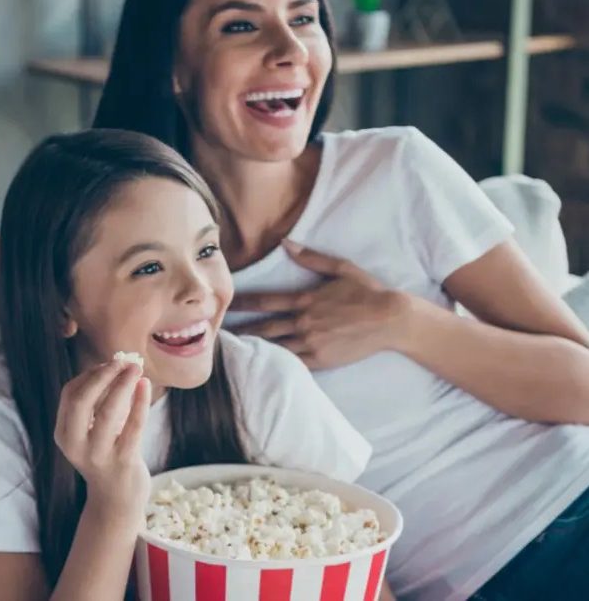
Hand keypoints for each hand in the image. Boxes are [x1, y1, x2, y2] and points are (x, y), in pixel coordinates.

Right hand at [54, 358, 152, 520]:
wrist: (117, 500)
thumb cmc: (106, 455)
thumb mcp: (91, 432)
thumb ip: (97, 403)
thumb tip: (115, 365)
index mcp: (64, 434)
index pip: (70, 394)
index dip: (90, 375)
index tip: (109, 365)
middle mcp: (76, 445)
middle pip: (81, 401)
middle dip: (102, 376)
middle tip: (122, 361)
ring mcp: (99, 455)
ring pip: (108, 412)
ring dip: (122, 385)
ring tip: (136, 369)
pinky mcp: (124, 462)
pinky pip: (134, 426)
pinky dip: (140, 402)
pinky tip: (145, 386)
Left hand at [231, 241, 410, 368]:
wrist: (391, 320)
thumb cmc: (367, 291)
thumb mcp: (340, 267)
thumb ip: (311, 257)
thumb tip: (286, 243)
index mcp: (306, 300)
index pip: (265, 301)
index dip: (243, 303)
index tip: (225, 304)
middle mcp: (304, 322)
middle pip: (264, 328)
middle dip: (240, 331)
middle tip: (218, 334)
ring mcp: (312, 343)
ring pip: (275, 347)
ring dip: (254, 349)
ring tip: (234, 352)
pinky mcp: (321, 359)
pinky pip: (293, 363)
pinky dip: (275, 364)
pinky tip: (261, 366)